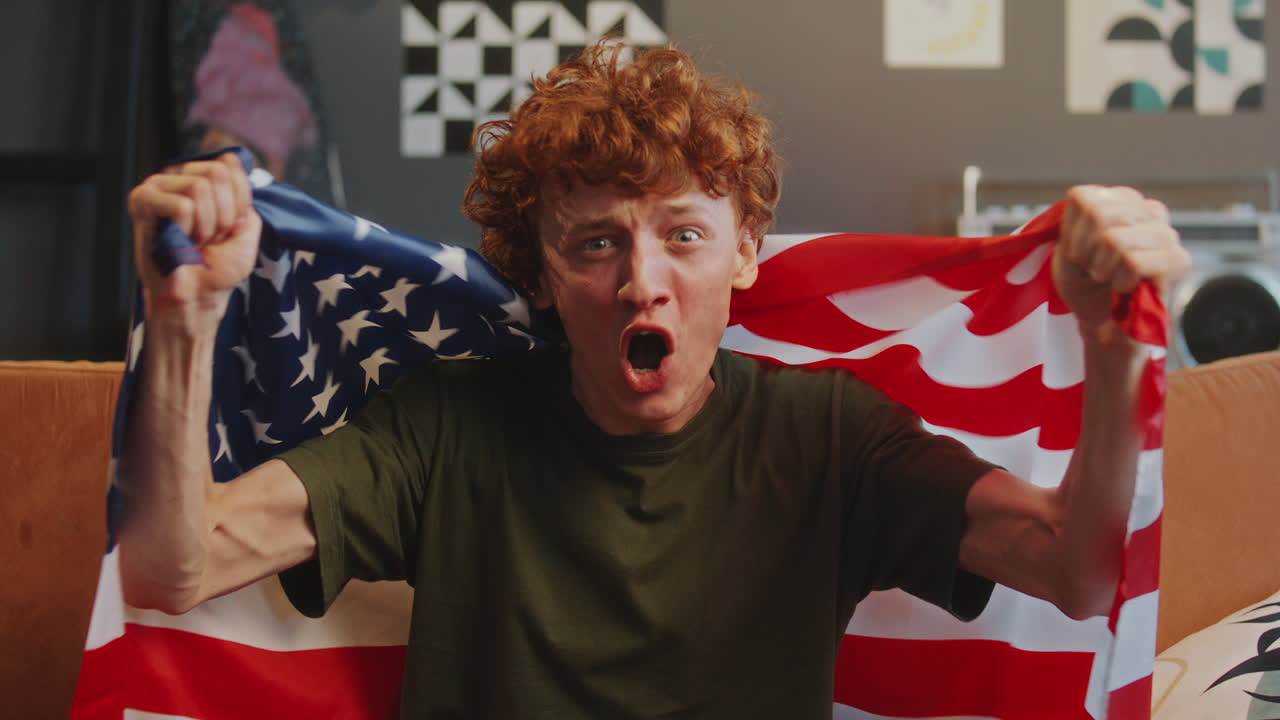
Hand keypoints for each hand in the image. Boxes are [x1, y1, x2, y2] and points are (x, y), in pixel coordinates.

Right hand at [127, 152, 261, 323]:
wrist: (197, 297)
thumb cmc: (218, 267)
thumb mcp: (247, 227)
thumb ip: (246, 194)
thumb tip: (231, 160)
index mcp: (204, 179)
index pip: (231, 164)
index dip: (240, 201)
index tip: (230, 227)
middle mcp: (180, 176)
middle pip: (216, 172)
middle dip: (224, 213)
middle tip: (210, 236)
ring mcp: (159, 186)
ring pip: (199, 186)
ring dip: (206, 224)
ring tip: (194, 240)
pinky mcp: (142, 201)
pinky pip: (181, 205)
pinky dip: (187, 228)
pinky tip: (177, 239)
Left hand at [1053, 185, 1189, 344]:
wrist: (1103, 323)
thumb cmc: (1084, 284)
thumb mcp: (1065, 252)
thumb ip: (1072, 224)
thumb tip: (1093, 211)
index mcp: (1120, 200)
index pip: (1082, 198)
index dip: (1070, 233)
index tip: (1076, 254)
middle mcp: (1148, 210)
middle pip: (1097, 215)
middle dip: (1084, 252)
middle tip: (1093, 269)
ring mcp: (1166, 233)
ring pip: (1114, 239)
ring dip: (1101, 269)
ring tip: (1110, 278)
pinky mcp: (1178, 259)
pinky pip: (1132, 262)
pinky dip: (1119, 281)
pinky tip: (1126, 287)